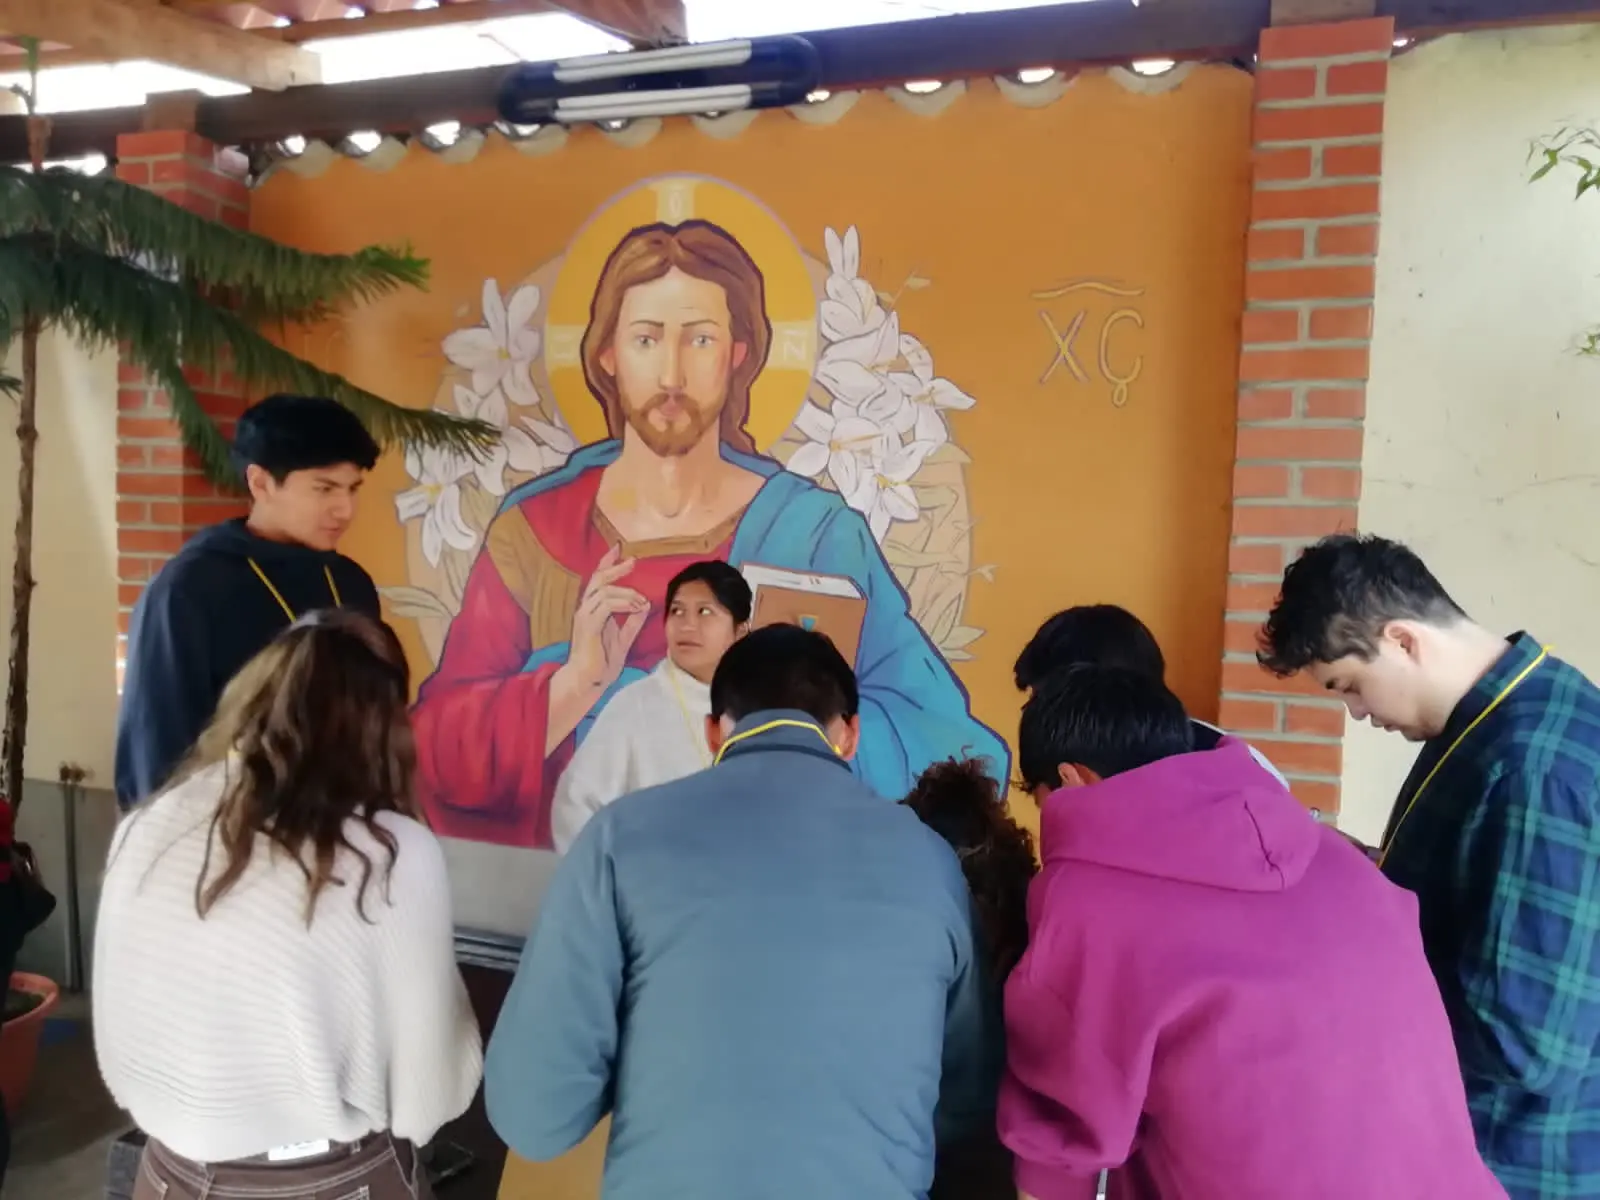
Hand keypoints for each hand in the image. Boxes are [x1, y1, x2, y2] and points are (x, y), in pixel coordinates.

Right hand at [565, 544, 649, 690]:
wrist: (588, 682)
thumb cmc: (601, 664)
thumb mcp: (623, 639)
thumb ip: (632, 622)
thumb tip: (644, 606)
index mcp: (593, 611)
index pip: (598, 581)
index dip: (607, 563)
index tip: (618, 549)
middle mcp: (586, 610)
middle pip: (598, 579)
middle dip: (615, 567)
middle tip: (632, 561)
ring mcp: (585, 617)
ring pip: (604, 591)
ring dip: (626, 592)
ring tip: (640, 601)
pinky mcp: (588, 626)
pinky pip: (605, 605)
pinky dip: (623, 603)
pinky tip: (635, 607)